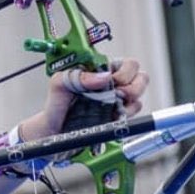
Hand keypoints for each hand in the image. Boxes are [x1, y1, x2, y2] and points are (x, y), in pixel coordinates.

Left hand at [25, 58, 149, 139]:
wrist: (53, 130)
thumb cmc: (56, 104)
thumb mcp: (60, 83)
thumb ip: (79, 76)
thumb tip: (104, 76)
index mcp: (100, 70)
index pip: (127, 64)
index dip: (124, 72)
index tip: (111, 81)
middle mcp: (112, 84)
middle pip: (141, 77)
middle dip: (134, 86)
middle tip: (118, 94)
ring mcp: (117, 101)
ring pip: (139, 96)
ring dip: (130, 102)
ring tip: (113, 107)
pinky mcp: (118, 117)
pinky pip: (133, 113)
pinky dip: (126, 115)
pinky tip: (112, 116)